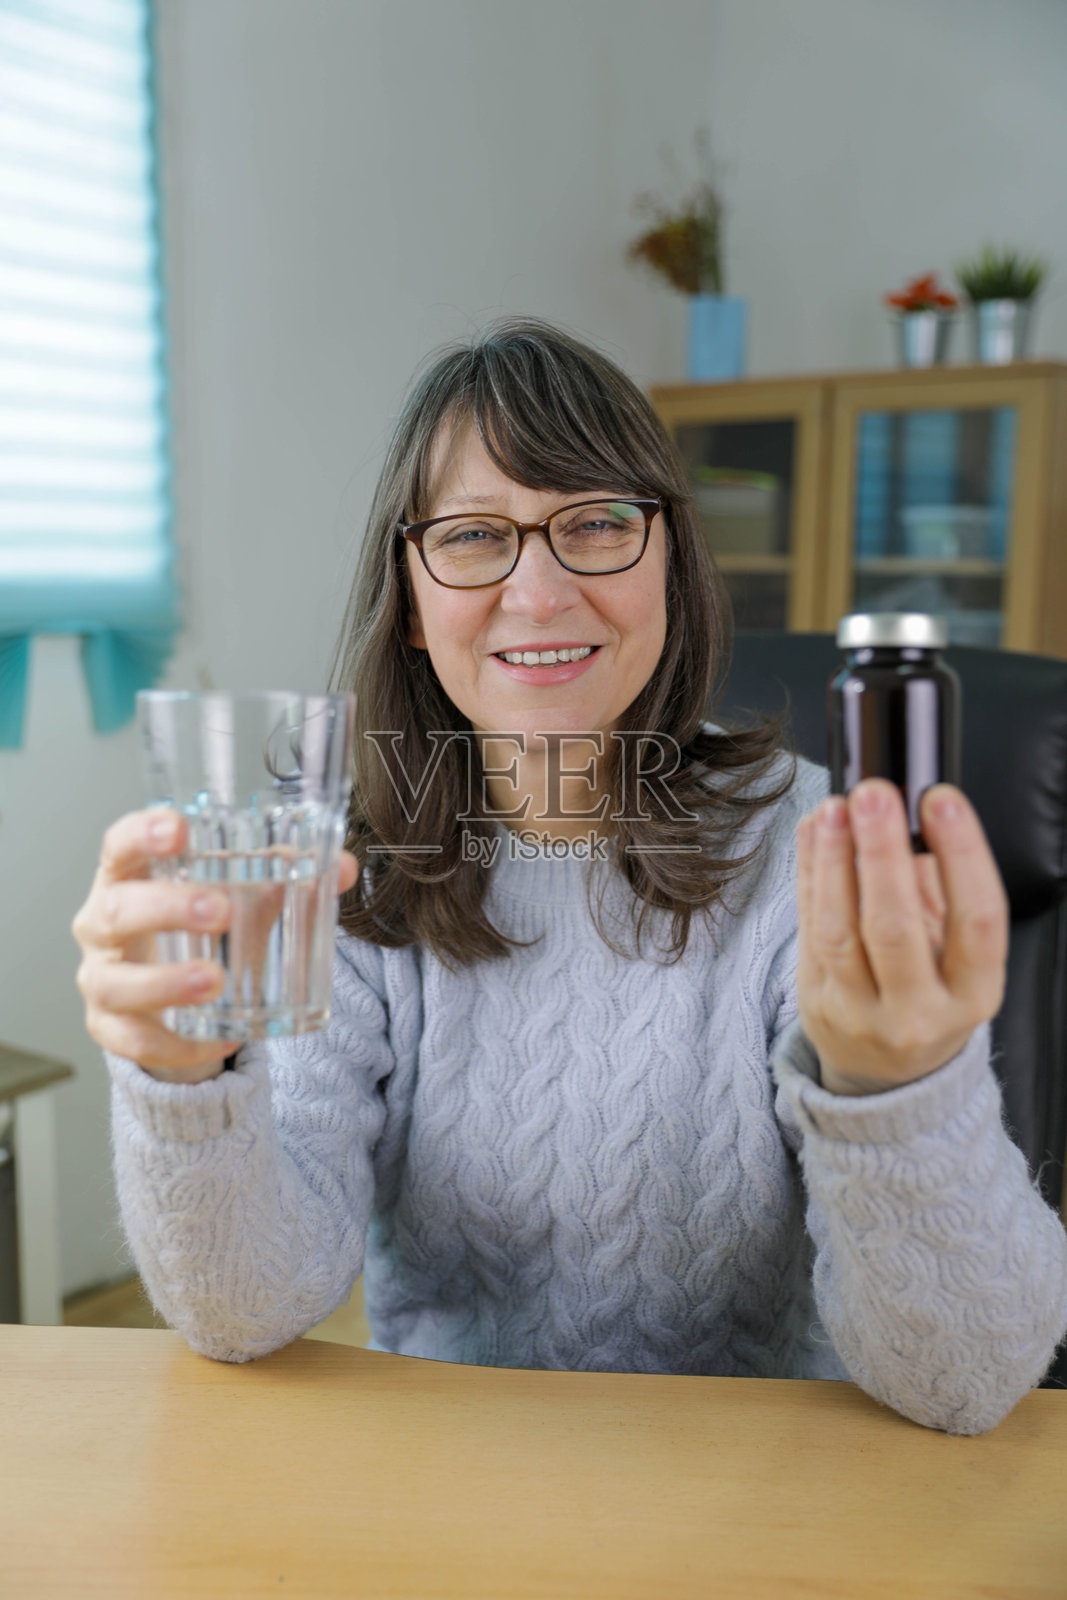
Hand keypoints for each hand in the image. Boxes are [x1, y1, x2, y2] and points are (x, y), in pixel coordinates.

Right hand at [73, 810, 357, 1084]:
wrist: (177, 996)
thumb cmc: (206, 927)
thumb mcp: (243, 897)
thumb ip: (287, 878)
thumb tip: (344, 867)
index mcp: (130, 877)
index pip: (119, 845)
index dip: (142, 834)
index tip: (179, 829)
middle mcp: (102, 924)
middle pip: (116, 910)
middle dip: (167, 909)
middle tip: (221, 911)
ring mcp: (101, 978)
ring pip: (115, 982)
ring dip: (166, 982)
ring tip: (216, 979)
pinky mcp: (109, 1029)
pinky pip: (134, 1041)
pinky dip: (176, 1044)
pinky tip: (220, 1037)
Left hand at [795, 780, 1007, 1095]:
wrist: (886, 1072)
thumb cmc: (931, 993)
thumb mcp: (959, 957)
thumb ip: (942, 891)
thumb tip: (913, 813)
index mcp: (974, 995)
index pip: (976, 921)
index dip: (961, 855)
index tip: (941, 800)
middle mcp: (918, 1011)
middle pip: (895, 928)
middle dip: (881, 854)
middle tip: (874, 795)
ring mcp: (860, 1011)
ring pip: (839, 930)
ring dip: (833, 860)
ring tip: (835, 808)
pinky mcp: (815, 999)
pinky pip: (808, 928)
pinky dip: (809, 872)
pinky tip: (814, 830)